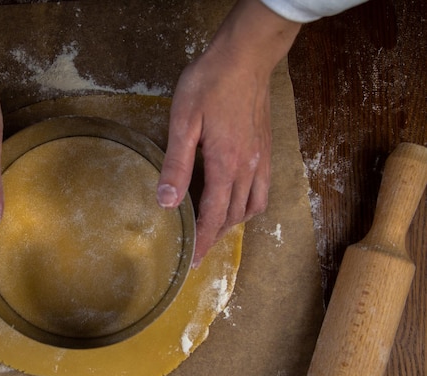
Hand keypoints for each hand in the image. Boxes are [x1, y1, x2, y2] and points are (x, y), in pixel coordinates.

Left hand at [157, 0, 300, 266]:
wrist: (245, 57)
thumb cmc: (209, 85)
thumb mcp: (183, 122)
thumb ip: (176, 165)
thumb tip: (166, 203)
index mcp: (225, 166)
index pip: (213, 216)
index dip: (202, 242)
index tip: (193, 263)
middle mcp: (248, 169)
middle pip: (233, 216)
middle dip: (215, 237)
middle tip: (199, 251)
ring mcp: (261, 159)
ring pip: (252, 206)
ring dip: (233, 224)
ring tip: (214, 230)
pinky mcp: (265, 148)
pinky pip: (262, 190)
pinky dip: (249, 206)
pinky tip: (238, 201)